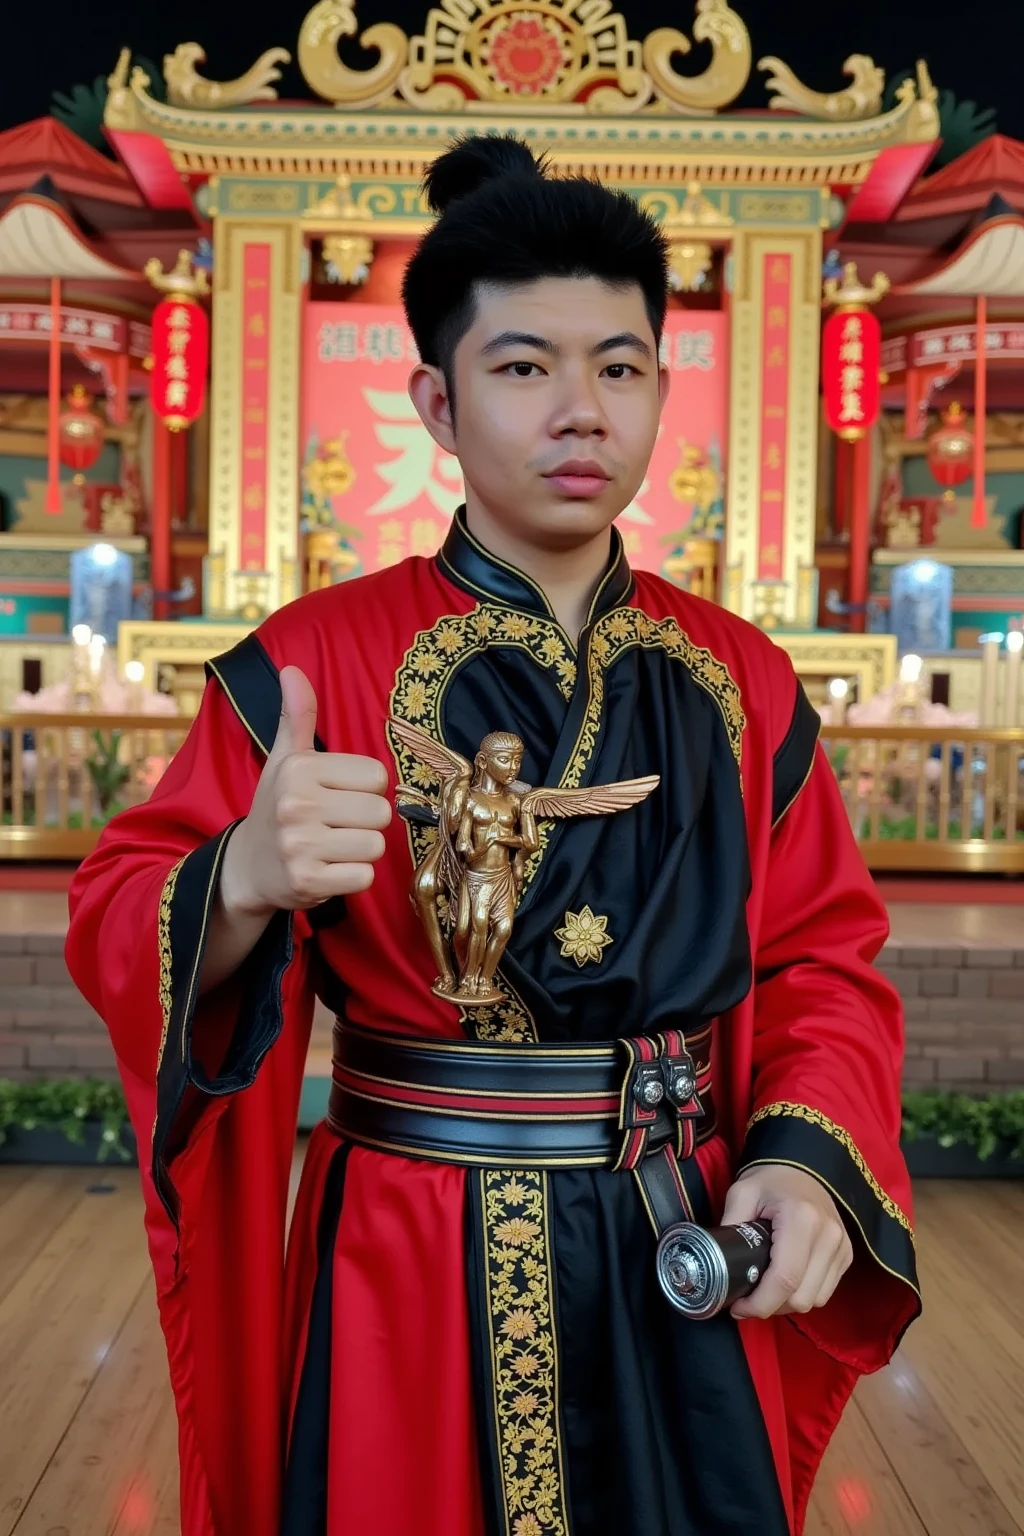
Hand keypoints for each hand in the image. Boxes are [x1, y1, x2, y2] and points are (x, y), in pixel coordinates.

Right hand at [220, 664, 391, 917]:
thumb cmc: (276, 806)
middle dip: (365, 821)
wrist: (247, 866)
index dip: (364, 788)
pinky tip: (328, 869)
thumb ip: (297, 716)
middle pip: (380, 812)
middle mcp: (296, 804)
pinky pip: (363, 877)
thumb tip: (291, 670)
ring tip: (332, 846)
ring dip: (359, 850)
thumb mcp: (285, 759)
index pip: (376, 775)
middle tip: (336, 825)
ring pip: (375, 845)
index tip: (337, 795)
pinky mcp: (306, 882)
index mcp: (298, 768)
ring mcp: (299, 846)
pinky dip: (352, 877)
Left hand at [720, 1163, 852, 1320]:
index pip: (785, 1279)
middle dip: (771, 1305)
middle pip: (801, 1298)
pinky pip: (825, 1292)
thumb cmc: (770, 1180)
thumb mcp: (742, 1193)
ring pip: (815, 1300)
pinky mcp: (848, 1255)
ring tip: (766, 1289)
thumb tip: (717, 1265)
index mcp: (801, 1220)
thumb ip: (730, 1227)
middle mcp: (829, 1237)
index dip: (759, 1303)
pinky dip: (804, 1294)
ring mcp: (842, 1247)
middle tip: (748, 1296)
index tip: (736, 1306)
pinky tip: (786, 1282)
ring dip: (788, 1303)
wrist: (802, 1166)